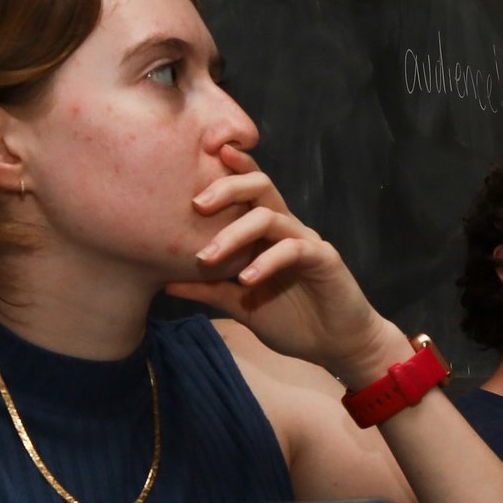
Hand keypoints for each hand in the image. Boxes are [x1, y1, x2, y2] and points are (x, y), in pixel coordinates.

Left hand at [166, 146, 403, 385]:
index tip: (201, 157)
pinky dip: (266, 262)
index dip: (229, 169)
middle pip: (260, 187)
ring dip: (234, 234)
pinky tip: (246, 281)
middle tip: (197, 205)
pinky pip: (293, 249)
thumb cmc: (293, 321)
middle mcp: (286, 229)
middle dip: (227, 187)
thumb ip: (209, 290)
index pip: (248, 190)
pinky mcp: (324, 259)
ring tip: (207, 258)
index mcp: (266, 234)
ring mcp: (306, 241)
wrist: (337, 345)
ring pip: (270, 217)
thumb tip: (165, 281)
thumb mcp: (240, 305)